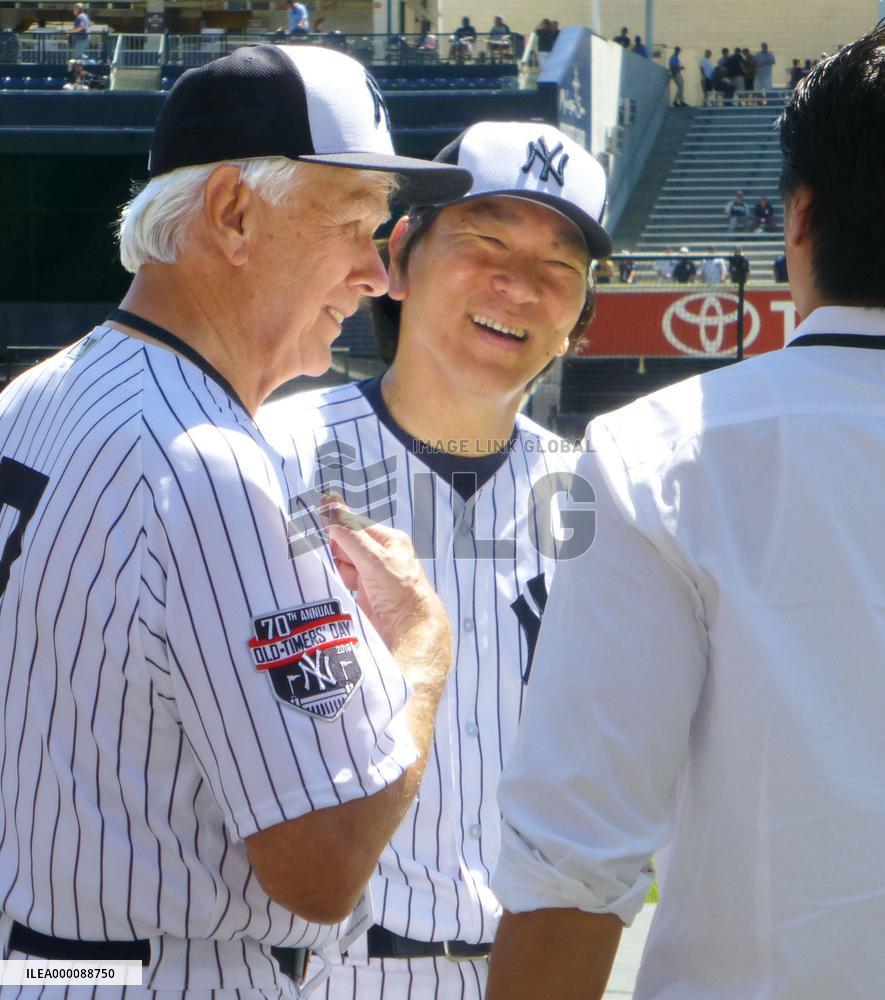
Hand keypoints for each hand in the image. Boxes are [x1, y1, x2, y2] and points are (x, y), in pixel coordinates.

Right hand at [319, 494, 448, 656]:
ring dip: (334, 570)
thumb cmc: (400, 592)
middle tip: (330, 559)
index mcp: (389, 540)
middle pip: (346, 544)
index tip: (316, 528)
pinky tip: (332, 588)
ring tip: (334, 578)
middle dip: (335, 551)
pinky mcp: (364, 594)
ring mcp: (372, 575)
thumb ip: (348, 532)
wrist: (410, 633)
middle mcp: (381, 556)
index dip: (337, 528)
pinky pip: (342, 581)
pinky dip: (335, 584)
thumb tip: (329, 501)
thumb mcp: (372, 558)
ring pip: (342, 564)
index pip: (355, 525)